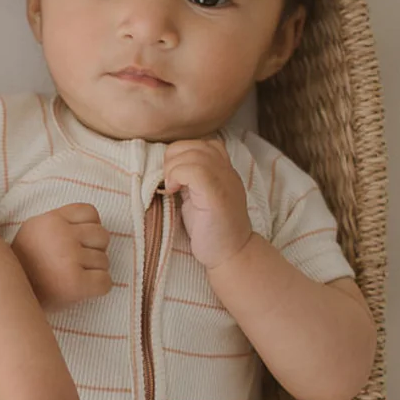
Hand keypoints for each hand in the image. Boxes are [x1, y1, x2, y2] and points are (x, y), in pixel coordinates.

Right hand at [12, 204, 111, 309]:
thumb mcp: (34, 232)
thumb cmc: (27, 267)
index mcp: (50, 220)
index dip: (88, 229)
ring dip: (94, 271)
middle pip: (102, 235)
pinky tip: (81, 290)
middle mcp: (60, 235)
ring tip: (72, 277)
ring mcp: (69, 258)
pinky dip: (98, 288)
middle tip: (76, 263)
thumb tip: (95, 222)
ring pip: (105, 260)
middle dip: (94, 250)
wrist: (9, 297)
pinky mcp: (75, 283)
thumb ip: (59, 222)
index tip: (76, 242)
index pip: (90, 213)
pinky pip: (105, 282)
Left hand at [163, 139, 251, 270]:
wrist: (232, 255)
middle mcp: (227, 171)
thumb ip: (190, 179)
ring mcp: (224, 181)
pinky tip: (173, 192)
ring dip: (173, 169)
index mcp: (223, 170)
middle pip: (194, 145)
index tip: (174, 179)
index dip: (181, 155)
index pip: (202, 144)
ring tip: (172, 189)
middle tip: (171, 184)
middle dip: (173, 160)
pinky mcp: (216, 194)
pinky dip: (176, 176)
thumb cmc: (211, 231)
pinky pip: (193, 170)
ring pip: (192, 154)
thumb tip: (167, 167)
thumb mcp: (198, 198)